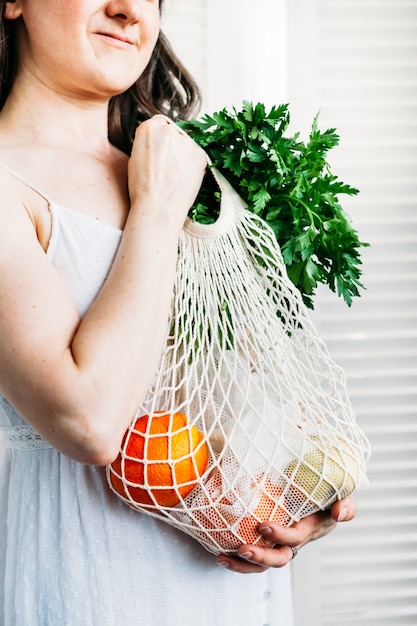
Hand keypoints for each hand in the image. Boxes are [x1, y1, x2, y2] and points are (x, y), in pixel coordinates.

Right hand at [128, 116, 206, 232]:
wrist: (158, 208)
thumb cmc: (142, 188)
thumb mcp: (135, 157)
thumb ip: (149, 143)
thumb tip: (160, 143)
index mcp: (149, 127)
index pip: (157, 126)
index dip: (156, 142)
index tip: (156, 154)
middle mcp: (169, 129)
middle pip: (172, 133)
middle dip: (170, 147)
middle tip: (165, 167)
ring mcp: (187, 141)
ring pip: (185, 144)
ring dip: (182, 155)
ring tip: (174, 176)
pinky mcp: (200, 154)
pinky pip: (196, 155)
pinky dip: (192, 164)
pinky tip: (183, 178)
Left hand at [216, 496, 356, 573]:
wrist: (319, 495)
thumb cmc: (329, 495)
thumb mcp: (343, 497)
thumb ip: (347, 505)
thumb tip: (338, 513)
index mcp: (308, 530)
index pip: (294, 538)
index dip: (280, 535)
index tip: (263, 526)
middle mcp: (292, 541)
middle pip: (277, 558)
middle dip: (260, 557)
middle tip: (243, 549)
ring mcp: (277, 542)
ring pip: (262, 562)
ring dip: (242, 564)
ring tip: (223, 558)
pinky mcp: (264, 538)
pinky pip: (251, 551)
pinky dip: (235, 556)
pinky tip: (219, 551)